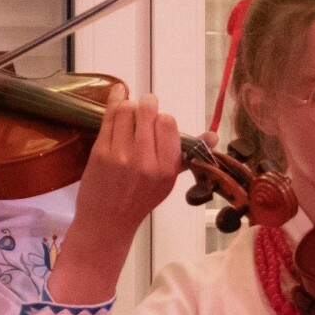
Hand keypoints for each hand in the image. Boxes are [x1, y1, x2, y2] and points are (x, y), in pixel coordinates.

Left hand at [51, 92, 186, 305]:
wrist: (108, 221)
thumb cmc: (139, 200)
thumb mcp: (168, 181)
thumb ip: (189, 156)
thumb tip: (213, 136)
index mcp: (167, 169)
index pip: (169, 124)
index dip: (163, 117)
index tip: (158, 121)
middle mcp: (146, 162)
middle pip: (148, 112)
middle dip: (147, 104)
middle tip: (145, 105)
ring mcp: (121, 156)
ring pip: (127, 110)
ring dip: (128, 104)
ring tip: (129, 110)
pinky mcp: (100, 152)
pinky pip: (108, 117)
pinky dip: (113, 101)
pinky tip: (118, 94)